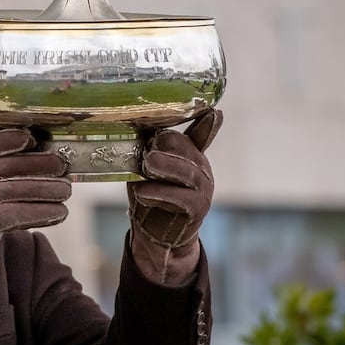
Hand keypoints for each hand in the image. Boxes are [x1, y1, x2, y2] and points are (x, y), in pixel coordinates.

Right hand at [0, 127, 70, 284]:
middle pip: (10, 167)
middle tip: (63, 166)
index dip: (11, 138)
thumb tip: (37, 135)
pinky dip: (40, 213)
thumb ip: (3, 152)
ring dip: (46, 190)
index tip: (32, 138)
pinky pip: (16, 215)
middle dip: (40, 164)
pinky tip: (59, 212)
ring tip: (65, 190)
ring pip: (17, 191)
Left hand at [127, 110, 221, 284]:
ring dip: (165, 167)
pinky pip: (181, 198)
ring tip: (146, 165)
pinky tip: (142, 191)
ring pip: (188, 173)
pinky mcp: (198, 209)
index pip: (202, 134)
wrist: (157, 232)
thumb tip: (131, 124)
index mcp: (192, 154)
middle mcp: (202, 168)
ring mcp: (203, 189)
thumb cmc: (151, 193)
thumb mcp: (148, 168)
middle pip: (189, 150)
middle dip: (168, 147)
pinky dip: (160, 192)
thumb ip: (148, 149)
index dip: (207, 124)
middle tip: (148, 149)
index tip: (213, 112)